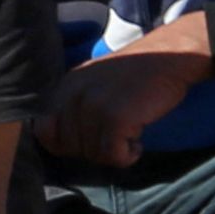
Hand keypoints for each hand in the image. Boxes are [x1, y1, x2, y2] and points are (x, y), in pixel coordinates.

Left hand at [36, 38, 209, 171]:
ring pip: (92, 154)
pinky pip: (113, 156)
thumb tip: (59, 142)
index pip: (43, 131)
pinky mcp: (115, 117)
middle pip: (69, 148)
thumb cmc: (137, 75)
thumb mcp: (93, 82)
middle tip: (116, 137)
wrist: (171, 57)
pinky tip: (138, 142)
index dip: (63, 144)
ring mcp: (93, 106)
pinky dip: (128, 156)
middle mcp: (74, 96)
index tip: (88, 140)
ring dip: (114, 152)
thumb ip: (73, 105)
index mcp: (65, 87)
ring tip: (130, 133)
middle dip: (93, 150)